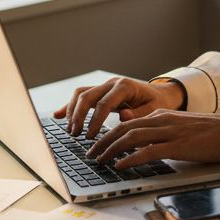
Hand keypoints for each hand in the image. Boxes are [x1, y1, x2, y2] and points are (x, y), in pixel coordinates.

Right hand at [52, 77, 185, 137]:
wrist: (162, 94)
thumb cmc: (159, 103)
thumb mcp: (155, 109)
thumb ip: (140, 114)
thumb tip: (122, 116)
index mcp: (125, 87)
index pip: (104, 103)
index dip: (94, 120)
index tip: (91, 137)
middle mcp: (112, 83)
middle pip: (87, 95)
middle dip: (79, 116)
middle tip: (76, 134)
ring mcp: (105, 86)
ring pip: (81, 94)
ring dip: (72, 111)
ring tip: (71, 130)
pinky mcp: (101, 91)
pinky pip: (82, 95)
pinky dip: (70, 105)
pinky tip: (58, 115)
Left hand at [89, 110, 219, 167]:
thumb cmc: (210, 133)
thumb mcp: (181, 128)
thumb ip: (162, 133)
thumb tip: (144, 147)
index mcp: (161, 115)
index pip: (128, 123)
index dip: (109, 135)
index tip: (97, 146)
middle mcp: (161, 120)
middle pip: (123, 129)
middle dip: (103, 142)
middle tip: (91, 155)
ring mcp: (169, 132)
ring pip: (131, 138)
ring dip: (111, 150)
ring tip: (99, 161)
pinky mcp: (177, 145)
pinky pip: (148, 151)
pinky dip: (130, 158)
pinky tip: (120, 165)